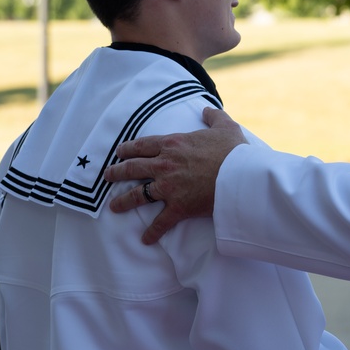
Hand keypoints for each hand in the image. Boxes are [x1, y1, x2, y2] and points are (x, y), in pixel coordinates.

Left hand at [103, 107, 247, 243]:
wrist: (241, 176)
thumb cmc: (233, 151)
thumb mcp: (225, 126)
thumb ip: (214, 117)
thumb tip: (207, 110)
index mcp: (172, 144)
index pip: (142, 145)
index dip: (128, 149)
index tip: (120, 152)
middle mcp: (165, 165)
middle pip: (133, 168)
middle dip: (117, 172)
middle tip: (108, 176)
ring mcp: (169, 188)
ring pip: (138, 195)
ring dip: (123, 201)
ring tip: (114, 206)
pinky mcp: (178, 207)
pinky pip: (161, 222)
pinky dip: (152, 232)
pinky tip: (145, 239)